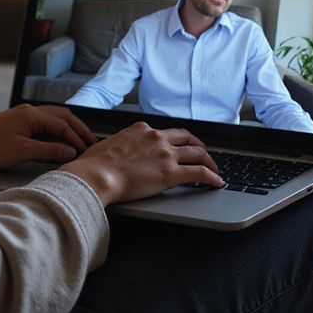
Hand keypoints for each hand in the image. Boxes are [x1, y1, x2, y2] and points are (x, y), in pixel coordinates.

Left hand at [0, 104, 97, 168]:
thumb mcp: (22, 152)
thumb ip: (49, 151)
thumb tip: (70, 152)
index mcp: (32, 115)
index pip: (63, 124)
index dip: (77, 138)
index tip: (87, 151)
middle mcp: (29, 111)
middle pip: (61, 116)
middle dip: (77, 129)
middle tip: (91, 142)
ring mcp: (22, 116)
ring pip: (52, 119)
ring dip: (67, 129)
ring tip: (79, 141)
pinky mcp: (17, 123)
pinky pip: (42, 124)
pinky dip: (55, 131)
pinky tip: (58, 141)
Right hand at [61, 123, 223, 206]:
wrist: (97, 175)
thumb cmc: (96, 164)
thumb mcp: (108, 145)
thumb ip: (119, 145)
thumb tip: (115, 152)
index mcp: (141, 130)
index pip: (165, 132)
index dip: (176, 140)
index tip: (180, 146)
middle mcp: (156, 138)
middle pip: (187, 138)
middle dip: (199, 146)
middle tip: (204, 155)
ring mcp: (165, 154)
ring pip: (198, 153)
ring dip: (210, 161)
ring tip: (215, 170)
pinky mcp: (171, 173)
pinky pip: (199, 173)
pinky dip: (212, 177)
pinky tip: (216, 182)